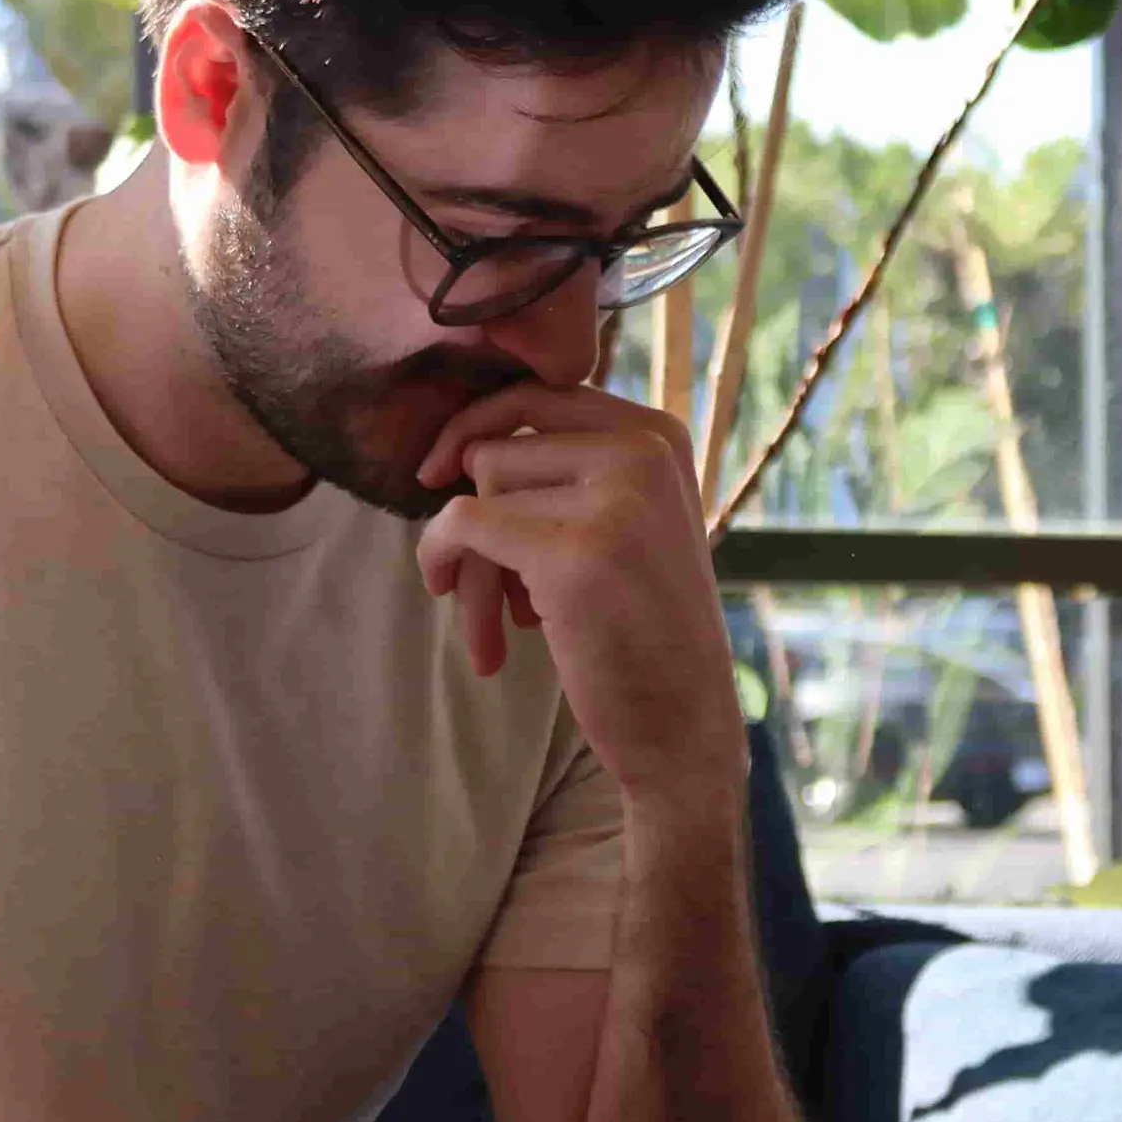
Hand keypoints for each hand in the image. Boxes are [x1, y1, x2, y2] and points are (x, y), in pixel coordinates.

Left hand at [414, 383, 742, 808]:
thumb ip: (575, 471)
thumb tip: (460, 444)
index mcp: (659, 436)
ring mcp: (613, 498)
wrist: (684, 725)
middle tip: (495, 600)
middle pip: (499, 451)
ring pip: (478, 494)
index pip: (538, 395)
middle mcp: (644, 452)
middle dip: (479, 524)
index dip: (476, 429)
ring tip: (504, 629)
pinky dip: (444, 566)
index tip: (437, 475)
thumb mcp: (631, 523)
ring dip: (473, 570)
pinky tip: (481, 640)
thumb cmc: (643, 632)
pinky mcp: (573, 552)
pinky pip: (461, 526)